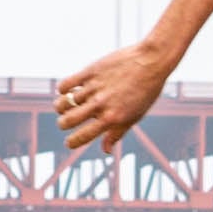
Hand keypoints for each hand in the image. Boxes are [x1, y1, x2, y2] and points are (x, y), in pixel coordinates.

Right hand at [55, 41, 173, 151]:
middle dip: (63, 124)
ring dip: (61, 107)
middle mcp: (100, 105)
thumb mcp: (135, 116)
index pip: (82, 137)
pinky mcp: (90, 72)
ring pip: (64, 102)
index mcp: (111, 119)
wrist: (151, 60)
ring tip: (66, 105)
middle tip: (65, 122)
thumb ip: (117, 133)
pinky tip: (69, 90)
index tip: (70, 142)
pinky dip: (62, 89)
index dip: (71, 142)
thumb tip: (106, 150)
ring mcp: (93, 88)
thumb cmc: (146, 91)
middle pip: (67, 121)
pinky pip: (65, 84)